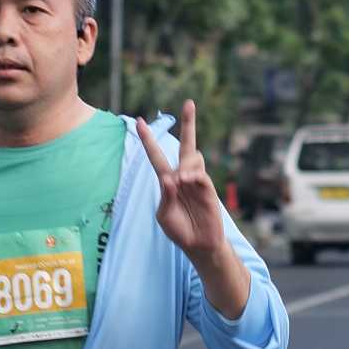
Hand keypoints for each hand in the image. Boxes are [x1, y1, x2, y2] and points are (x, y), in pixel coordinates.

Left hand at [135, 100, 230, 263]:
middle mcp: (182, 176)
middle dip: (188, 123)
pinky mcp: (208, 188)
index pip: (157, 156)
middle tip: (189, 102)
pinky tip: (188, 180)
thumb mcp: (164, 216)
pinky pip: (200, 173)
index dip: (148, 140)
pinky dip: (193, 174)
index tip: (139, 122)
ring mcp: (196, 180)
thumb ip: (166, 197)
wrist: (199, 245)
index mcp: (167, 181)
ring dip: (186, 164)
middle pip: (185, 144)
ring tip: (183, 180)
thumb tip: (172, 177)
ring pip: (192, 157)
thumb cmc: (179, 230)